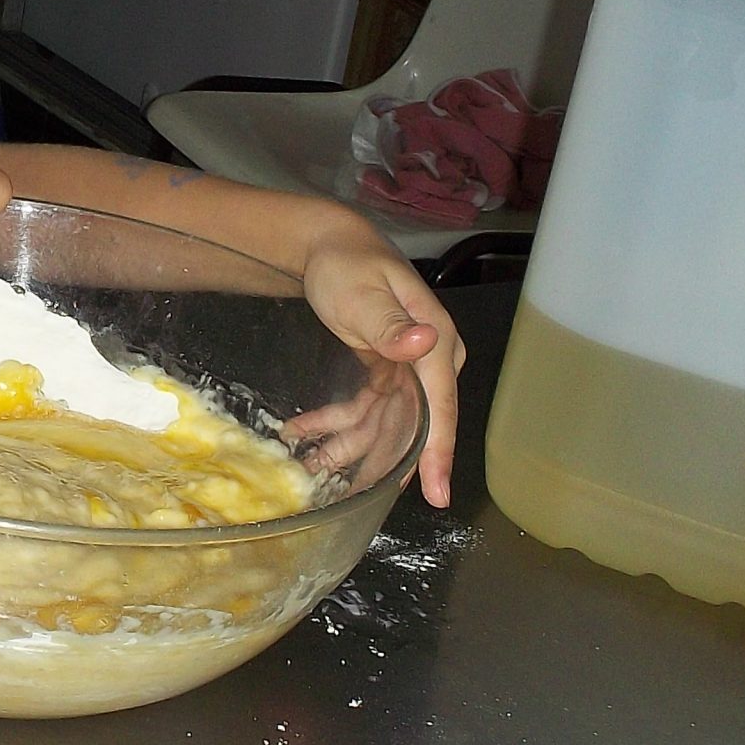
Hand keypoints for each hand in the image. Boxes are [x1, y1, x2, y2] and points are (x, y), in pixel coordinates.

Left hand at [299, 217, 464, 508]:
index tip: (436, 495)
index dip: (437, 452)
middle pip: (412, 426)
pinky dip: (334, 426)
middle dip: (376, 460)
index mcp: (435, 343)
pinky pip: (365, 413)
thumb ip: (389, 325)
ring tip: (308, 467)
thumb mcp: (362, 294)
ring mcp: (408, 373)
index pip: (441, 407)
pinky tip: (302, 435)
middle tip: (344, 491)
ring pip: (383, 426)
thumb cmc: (348, 265)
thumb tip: (425, 343)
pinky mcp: (386, 376)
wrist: (330, 249)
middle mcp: (429, 364)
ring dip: (345, 447)